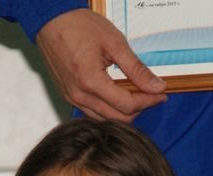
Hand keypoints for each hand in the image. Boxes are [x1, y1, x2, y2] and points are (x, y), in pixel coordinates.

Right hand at [36, 9, 166, 120]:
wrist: (51, 20)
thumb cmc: (78, 25)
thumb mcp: (115, 43)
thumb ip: (136, 68)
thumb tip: (156, 86)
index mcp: (91, 82)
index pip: (128, 105)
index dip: (149, 101)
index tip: (161, 94)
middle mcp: (79, 95)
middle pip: (117, 118)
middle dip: (139, 108)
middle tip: (152, 94)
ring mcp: (71, 97)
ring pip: (105, 119)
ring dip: (124, 111)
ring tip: (136, 94)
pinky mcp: (68, 95)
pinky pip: (93, 112)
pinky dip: (109, 108)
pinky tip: (118, 94)